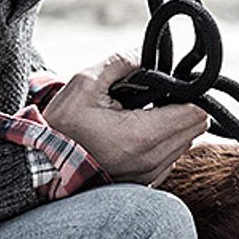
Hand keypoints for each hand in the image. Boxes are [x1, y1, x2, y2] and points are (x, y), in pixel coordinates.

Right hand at [41, 53, 208, 186]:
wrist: (43, 165)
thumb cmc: (61, 127)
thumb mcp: (85, 84)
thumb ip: (120, 63)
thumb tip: (144, 57)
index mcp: (141, 136)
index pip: (194, 113)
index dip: (189, 93)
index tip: (173, 83)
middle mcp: (151, 160)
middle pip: (195, 128)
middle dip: (183, 107)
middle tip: (158, 95)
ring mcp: (149, 175)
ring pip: (185, 144)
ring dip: (174, 126)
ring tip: (145, 113)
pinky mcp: (145, 182)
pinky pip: (170, 158)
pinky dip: (164, 143)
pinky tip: (139, 131)